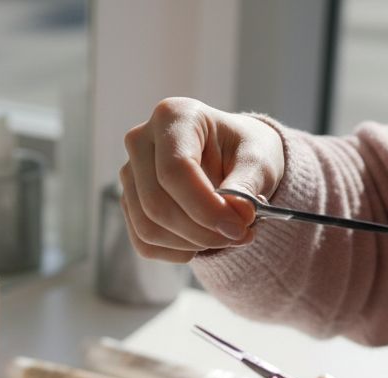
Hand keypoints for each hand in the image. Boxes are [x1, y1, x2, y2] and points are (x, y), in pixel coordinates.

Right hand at [119, 98, 285, 262]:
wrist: (231, 156)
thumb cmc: (244, 150)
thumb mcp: (258, 160)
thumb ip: (247, 186)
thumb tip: (237, 215)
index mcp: (174, 116)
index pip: (175, 170)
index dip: (206, 207)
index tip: (239, 228)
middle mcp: (141, 140)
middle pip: (156, 203)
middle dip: (201, 231)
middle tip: (238, 236)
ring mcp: (130, 173)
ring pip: (148, 227)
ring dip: (191, 244)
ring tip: (225, 237)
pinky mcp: (129, 201)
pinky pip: (144, 242)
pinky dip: (177, 251)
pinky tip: (203, 241)